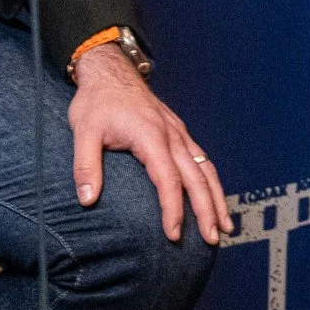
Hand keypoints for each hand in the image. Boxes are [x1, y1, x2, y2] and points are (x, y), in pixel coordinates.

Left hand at [68, 43, 229, 244]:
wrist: (110, 71)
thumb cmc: (97, 101)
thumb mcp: (84, 131)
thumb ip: (86, 165)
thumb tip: (87, 199)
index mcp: (151, 137)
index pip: (168, 180)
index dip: (173, 209)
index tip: (174, 234)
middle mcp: (172, 136)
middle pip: (196, 178)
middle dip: (207, 210)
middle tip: (215, 238)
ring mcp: (178, 133)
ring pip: (205, 168)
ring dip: (217, 197)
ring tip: (225, 225)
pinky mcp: (178, 132)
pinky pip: (201, 159)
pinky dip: (211, 181)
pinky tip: (214, 197)